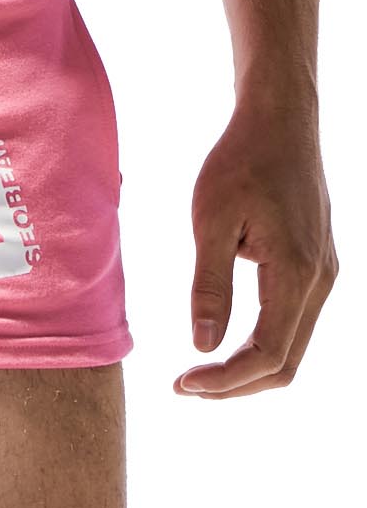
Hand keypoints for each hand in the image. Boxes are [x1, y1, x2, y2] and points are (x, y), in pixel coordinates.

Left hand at [175, 101, 337, 397]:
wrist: (279, 121)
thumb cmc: (240, 161)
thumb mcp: (211, 219)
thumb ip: (210, 285)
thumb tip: (203, 345)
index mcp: (296, 273)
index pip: (267, 355)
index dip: (225, 380)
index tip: (182, 383)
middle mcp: (321, 282)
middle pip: (285, 363)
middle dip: (235, 384)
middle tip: (186, 386)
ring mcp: (324, 274)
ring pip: (293, 346)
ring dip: (248, 367)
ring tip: (200, 369)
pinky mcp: (318, 265)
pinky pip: (295, 322)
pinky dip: (263, 343)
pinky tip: (226, 338)